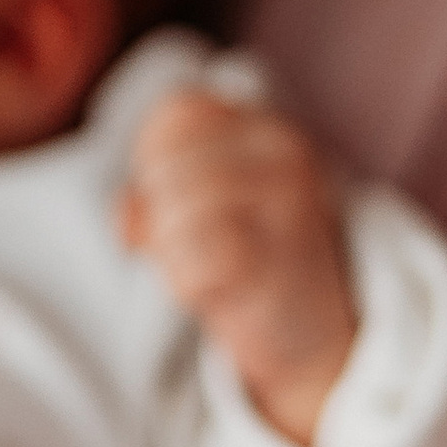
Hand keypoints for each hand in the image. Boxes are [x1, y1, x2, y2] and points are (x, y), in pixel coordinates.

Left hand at [122, 88, 358, 446]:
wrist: (318, 333)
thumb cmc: (251, 260)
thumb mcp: (202, 212)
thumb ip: (156, 198)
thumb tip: (128, 219)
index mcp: (264, 129)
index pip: (177, 113)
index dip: (152, 159)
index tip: (166, 203)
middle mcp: (282, 153)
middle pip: (169, 167)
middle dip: (156, 217)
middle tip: (184, 250)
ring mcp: (289, 202)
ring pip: (178, 214)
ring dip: (170, 256)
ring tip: (203, 272)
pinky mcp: (283, 259)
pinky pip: (198, 261)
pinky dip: (188, 284)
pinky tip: (214, 294)